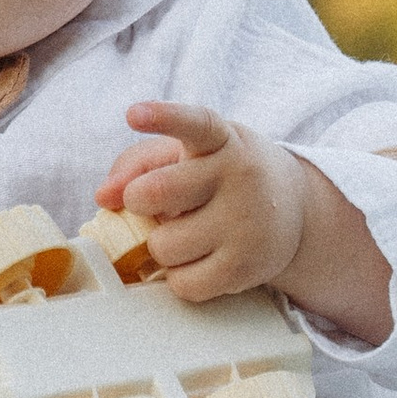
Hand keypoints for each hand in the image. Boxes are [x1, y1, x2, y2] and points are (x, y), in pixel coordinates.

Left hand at [96, 104, 390, 341]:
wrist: (292, 209)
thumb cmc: (220, 175)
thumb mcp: (188, 153)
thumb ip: (138, 164)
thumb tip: (103, 197)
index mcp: (221, 140)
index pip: (195, 123)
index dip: (163, 117)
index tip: (133, 113)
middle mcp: (238, 176)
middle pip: (158, 192)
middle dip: (138, 201)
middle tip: (147, 202)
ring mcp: (246, 223)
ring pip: (163, 246)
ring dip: (160, 244)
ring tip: (184, 233)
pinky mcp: (247, 267)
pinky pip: (183, 284)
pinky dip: (178, 277)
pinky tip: (198, 259)